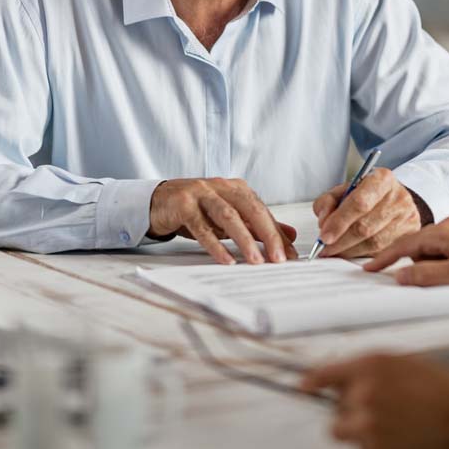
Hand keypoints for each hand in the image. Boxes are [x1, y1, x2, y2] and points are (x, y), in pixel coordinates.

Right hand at [149, 178, 296, 264]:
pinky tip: (226, 260)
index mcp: (236, 189)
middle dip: (268, 235)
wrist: (158, 202)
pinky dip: (216, 245)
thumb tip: (289, 236)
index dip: (277, 234)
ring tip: (256, 261)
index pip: (262, 212)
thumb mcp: (229, 217)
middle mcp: (221, 187)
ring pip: (228, 216)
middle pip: (250, 210)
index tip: (290, 255)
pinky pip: (202, 227)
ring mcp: (201, 194)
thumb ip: (257, 226)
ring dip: (244, 240)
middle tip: (279, 258)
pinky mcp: (183, 205)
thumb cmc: (196, 210)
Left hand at [300, 353, 448, 448]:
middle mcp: (363, 395)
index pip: (324, 374)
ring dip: (364, 436)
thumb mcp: (405, 363)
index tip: (304, 387)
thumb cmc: (446, 390)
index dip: (312, 383)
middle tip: (379, 415)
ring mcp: (368, 428)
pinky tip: (405, 441)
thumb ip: (371, 371)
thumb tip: (345, 382)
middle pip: (335, 415)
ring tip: (398, 429)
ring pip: (349, 437)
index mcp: (369, 366)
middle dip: (351, 416)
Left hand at [312, 168, 419, 257]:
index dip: (339, 222)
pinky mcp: (410, 235)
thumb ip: (328, 201)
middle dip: (340, 241)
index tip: (324, 236)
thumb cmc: (367, 194)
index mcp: (382, 179)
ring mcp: (407, 218)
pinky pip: (382, 252)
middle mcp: (399, 197)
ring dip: (349, 250)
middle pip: (365, 226)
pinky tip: (351, 252)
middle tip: (324, 248)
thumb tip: (324, 222)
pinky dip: (362, 254)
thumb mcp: (344, 189)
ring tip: (334, 250)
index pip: (359, 203)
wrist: (395, 198)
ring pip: (374, 243)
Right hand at [365, 216, 448, 286]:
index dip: (384, 258)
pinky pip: (448, 247)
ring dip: (436, 265)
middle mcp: (447, 226)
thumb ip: (430, 276)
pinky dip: (446, 261)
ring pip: (434, 248)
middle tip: (424, 278)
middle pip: (417, 247)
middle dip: (413, 265)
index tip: (369, 268)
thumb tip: (401, 278)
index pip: (403, 246)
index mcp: (442, 233)